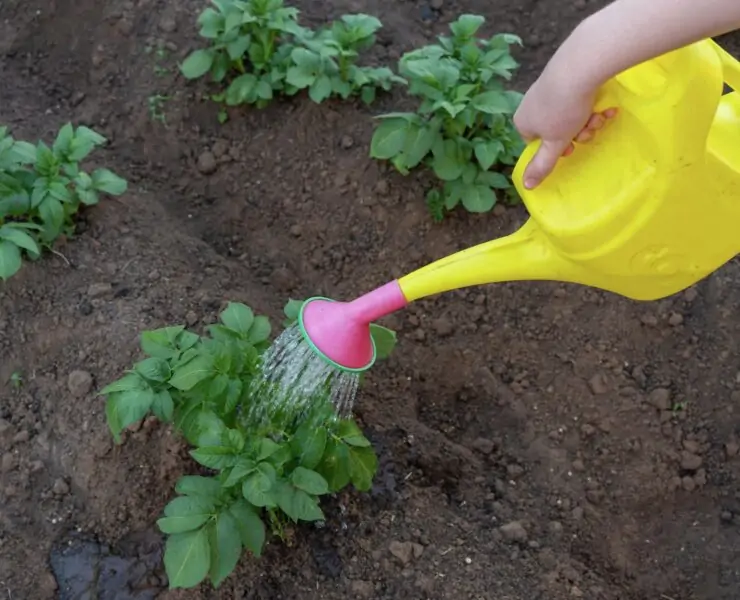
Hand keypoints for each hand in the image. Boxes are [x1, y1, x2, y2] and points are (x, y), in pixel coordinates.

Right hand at [514, 73, 617, 189]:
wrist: (579, 68)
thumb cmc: (563, 111)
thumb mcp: (555, 144)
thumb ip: (542, 165)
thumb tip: (527, 186)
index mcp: (523, 122)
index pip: (537, 143)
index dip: (557, 148)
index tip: (572, 147)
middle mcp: (531, 105)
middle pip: (556, 129)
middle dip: (576, 133)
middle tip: (588, 130)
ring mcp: (547, 88)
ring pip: (569, 115)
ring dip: (586, 121)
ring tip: (597, 116)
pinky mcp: (563, 76)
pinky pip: (576, 98)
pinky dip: (590, 104)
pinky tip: (603, 105)